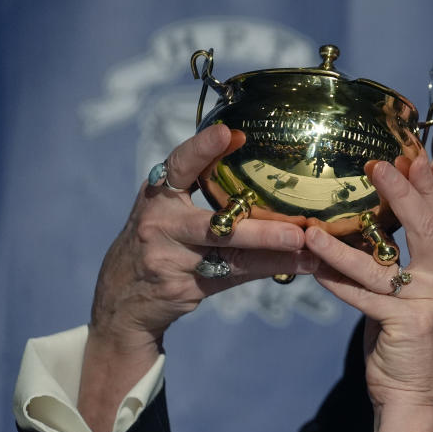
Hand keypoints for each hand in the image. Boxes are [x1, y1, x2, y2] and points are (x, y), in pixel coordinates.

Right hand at [80, 123, 316, 431]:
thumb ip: (197, 179)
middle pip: (215, 227)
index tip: (232, 133)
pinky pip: (235, 277)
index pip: (178, 167)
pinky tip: (299, 266)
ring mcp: (170, 261)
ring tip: (309, 250)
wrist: (123, 298)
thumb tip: (243, 138)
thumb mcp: (166, 206)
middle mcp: (160, 227)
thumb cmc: (159, 238)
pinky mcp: (185, 288)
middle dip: (260, 232)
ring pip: (233, 258)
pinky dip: (269, 270)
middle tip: (297, 231)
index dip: (202, 149)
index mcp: (156, 197)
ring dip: (275, 255)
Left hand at [305, 150, 432, 431]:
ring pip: (382, 266)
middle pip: (425, 229)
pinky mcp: (409, 325)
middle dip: (400, 194)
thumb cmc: (406, 348)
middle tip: (377, 165)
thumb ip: (400, 269)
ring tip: (315, 227)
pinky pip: (365, 297)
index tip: (410, 154)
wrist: (414, 401)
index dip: (424, 187)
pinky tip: (314, 268)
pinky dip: (337, 281)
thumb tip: (371, 231)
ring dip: (343, 245)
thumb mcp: (410, 302)